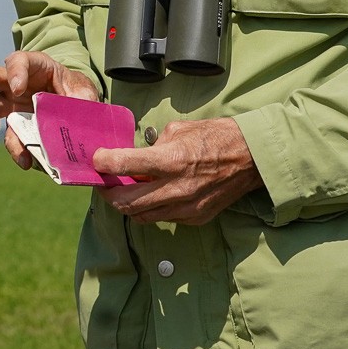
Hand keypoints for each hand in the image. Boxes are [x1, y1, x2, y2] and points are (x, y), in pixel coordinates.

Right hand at [0, 51, 99, 170]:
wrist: (80, 108)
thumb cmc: (78, 92)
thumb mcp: (85, 91)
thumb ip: (82, 99)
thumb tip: (76, 115)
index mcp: (35, 67)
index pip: (17, 60)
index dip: (14, 72)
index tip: (17, 89)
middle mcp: (16, 82)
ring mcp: (12, 104)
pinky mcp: (16, 125)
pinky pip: (9, 135)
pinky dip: (15, 148)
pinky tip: (24, 159)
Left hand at [94, 116, 259, 224]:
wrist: (251, 158)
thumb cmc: (215, 137)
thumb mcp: (178, 130)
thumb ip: (153, 147)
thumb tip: (134, 158)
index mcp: (172, 160)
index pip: (125, 165)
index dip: (103, 163)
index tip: (96, 160)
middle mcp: (177, 188)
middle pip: (126, 203)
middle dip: (107, 193)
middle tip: (103, 182)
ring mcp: (186, 208)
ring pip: (141, 216)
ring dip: (127, 204)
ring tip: (125, 189)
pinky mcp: (195, 218)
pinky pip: (162, 217)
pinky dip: (151, 208)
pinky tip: (153, 194)